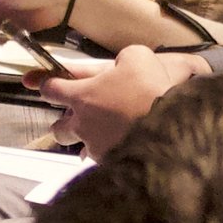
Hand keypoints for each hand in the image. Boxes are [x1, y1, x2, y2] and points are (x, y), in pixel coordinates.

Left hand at [41, 42, 200, 157]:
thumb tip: (121, 64)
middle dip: (64, 122)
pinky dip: (107, 154)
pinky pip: (101, 160)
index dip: (49, 85)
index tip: (51, 85)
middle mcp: (83, 125)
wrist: (172, 128)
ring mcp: (96, 147)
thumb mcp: (137, 58)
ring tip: (99, 136)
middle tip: (76, 117)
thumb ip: (122, 59)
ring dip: (84, 140)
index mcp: (83, 96)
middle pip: (58, 128)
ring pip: (78, 147)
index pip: (50, 89)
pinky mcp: (111, 164)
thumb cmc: (151, 90)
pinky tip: (120, 149)